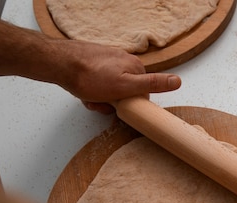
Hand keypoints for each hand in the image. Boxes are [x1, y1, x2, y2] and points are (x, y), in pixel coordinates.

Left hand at [56, 40, 181, 113]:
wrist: (59, 63)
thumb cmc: (90, 77)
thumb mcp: (126, 86)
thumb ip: (153, 84)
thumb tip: (177, 81)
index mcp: (135, 66)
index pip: (142, 92)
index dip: (130, 103)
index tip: (119, 106)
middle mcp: (123, 60)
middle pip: (125, 90)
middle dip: (113, 101)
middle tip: (100, 103)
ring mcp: (108, 60)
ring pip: (110, 88)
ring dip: (100, 98)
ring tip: (89, 98)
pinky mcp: (94, 62)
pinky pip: (98, 82)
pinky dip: (92, 91)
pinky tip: (84, 92)